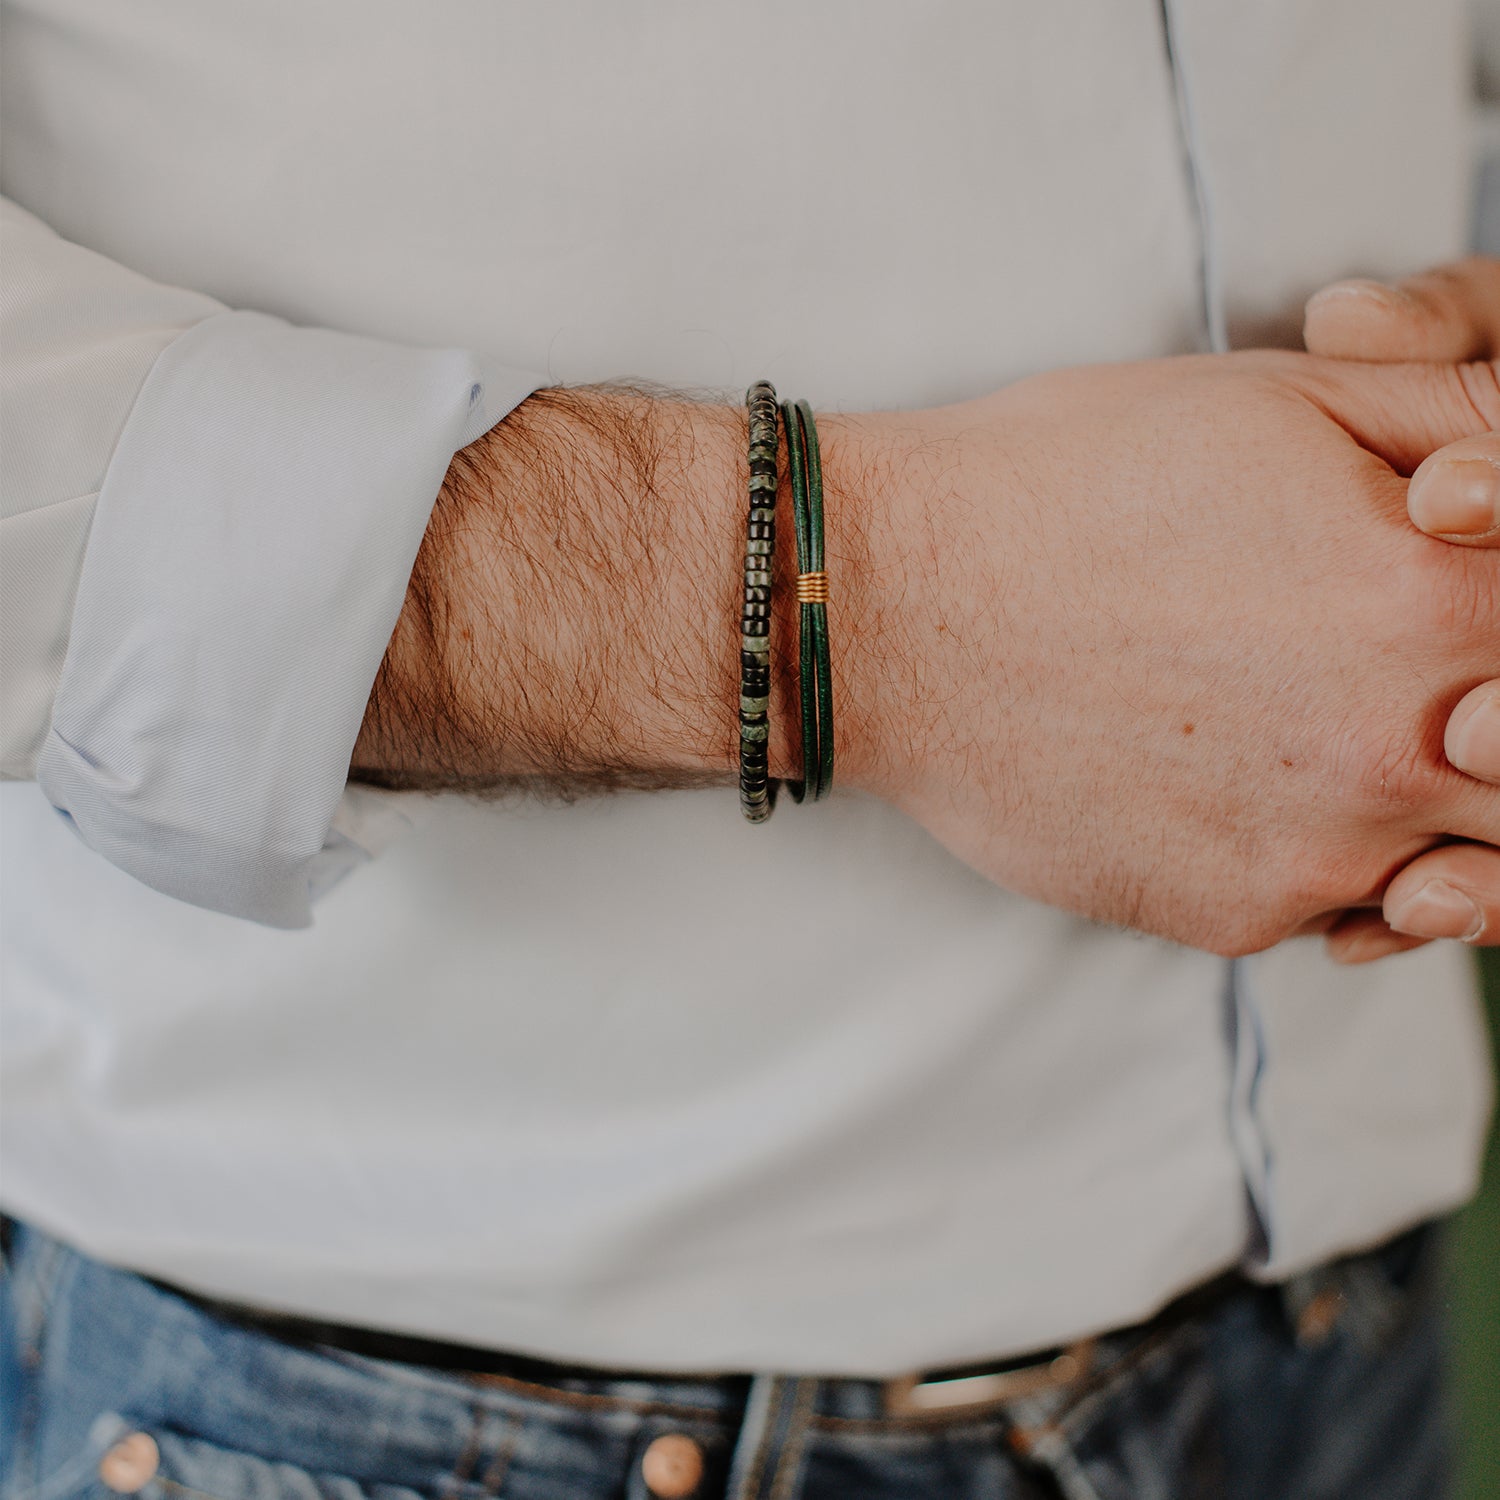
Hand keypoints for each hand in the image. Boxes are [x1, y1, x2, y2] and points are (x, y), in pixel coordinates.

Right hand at [855, 351, 1499, 955]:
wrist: (886, 605)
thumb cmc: (1065, 483)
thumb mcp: (1288, 395)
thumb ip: (1466, 414)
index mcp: (1439, 602)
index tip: (1454, 624)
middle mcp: (1404, 751)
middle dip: (1490, 729)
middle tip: (1422, 695)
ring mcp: (1319, 854)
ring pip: (1461, 869)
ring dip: (1430, 812)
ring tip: (1327, 732)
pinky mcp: (1231, 914)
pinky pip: (1332, 906)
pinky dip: (1311, 850)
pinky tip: (1229, 774)